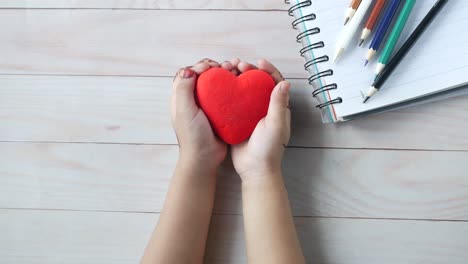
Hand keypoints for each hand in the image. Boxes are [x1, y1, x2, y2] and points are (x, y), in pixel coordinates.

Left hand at [171, 59, 226, 168]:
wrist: (205, 158)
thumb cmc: (193, 136)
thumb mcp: (184, 111)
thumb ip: (183, 90)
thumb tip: (189, 70)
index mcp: (181, 97)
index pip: (188, 72)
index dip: (200, 66)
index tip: (211, 68)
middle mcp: (193, 99)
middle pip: (203, 75)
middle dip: (214, 67)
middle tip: (226, 67)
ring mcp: (207, 105)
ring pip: (216, 83)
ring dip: (225, 74)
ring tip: (235, 71)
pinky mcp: (220, 112)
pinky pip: (226, 94)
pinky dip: (233, 87)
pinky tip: (240, 84)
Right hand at [223, 59, 290, 181]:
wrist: (254, 169)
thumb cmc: (269, 149)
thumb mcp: (276, 124)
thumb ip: (279, 104)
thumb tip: (284, 82)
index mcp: (278, 108)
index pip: (275, 83)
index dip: (268, 70)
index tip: (259, 63)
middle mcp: (264, 108)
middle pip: (258, 83)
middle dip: (250, 71)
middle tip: (239, 65)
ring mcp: (250, 114)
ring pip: (245, 91)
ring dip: (238, 79)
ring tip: (229, 71)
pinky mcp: (238, 121)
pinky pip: (233, 103)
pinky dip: (228, 93)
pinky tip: (220, 87)